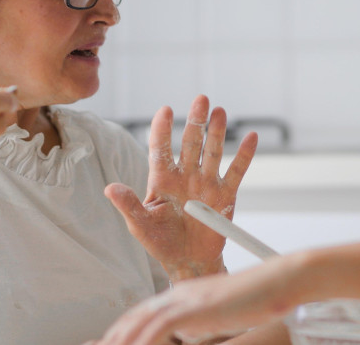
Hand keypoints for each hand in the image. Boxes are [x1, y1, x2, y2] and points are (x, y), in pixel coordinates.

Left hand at [97, 258, 300, 344]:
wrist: (277, 280)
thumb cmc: (254, 299)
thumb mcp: (218, 315)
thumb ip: (198, 324)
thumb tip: (185, 336)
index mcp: (180, 296)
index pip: (140, 315)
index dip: (121, 333)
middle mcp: (178, 295)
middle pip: (134, 318)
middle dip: (114, 338)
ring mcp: (186, 300)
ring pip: (141, 323)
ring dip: (123, 341)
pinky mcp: (197, 307)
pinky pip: (161, 326)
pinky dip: (145, 339)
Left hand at [106, 95, 257, 280]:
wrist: (188, 261)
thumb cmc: (160, 242)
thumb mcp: (140, 225)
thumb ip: (128, 205)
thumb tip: (109, 188)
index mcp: (162, 180)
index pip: (160, 149)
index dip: (162, 129)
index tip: (165, 110)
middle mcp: (185, 176)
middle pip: (191, 143)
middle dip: (195, 121)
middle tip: (200, 99)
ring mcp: (206, 183)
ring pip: (212, 152)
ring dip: (217, 132)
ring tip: (219, 112)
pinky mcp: (225, 195)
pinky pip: (236, 172)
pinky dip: (244, 155)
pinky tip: (251, 137)